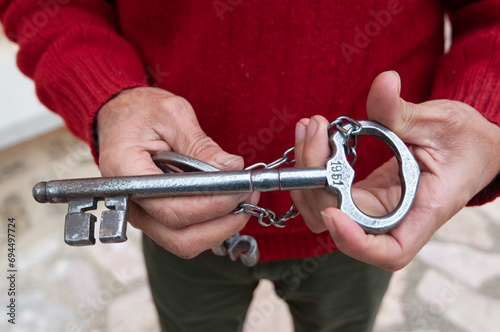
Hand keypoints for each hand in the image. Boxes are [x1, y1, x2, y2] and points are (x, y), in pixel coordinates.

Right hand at [96, 87, 258, 257]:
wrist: (120, 116)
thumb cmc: (141, 112)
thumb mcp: (173, 115)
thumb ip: (201, 145)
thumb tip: (232, 168)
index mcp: (124, 171)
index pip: (170, 207)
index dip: (210, 205)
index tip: (239, 188)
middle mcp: (128, 201)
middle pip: (178, 237)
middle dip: (221, 223)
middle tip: (248, 197)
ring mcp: (141, 213)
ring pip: (184, 242)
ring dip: (220, 227)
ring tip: (243, 199)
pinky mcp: (154, 217)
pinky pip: (185, 233)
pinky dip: (211, 224)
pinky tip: (228, 202)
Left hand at [291, 71, 499, 270]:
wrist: (472, 147)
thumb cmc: (466, 142)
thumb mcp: (440, 123)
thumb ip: (404, 110)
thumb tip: (384, 82)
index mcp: (423, 211)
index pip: (389, 249)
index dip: (354, 240)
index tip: (332, 212)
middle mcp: (394, 216)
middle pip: (340, 222)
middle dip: (315, 181)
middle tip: (315, 132)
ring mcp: (374, 207)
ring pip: (325, 208)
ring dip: (308, 170)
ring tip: (312, 127)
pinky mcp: (363, 193)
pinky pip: (329, 190)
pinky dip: (315, 164)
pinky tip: (315, 133)